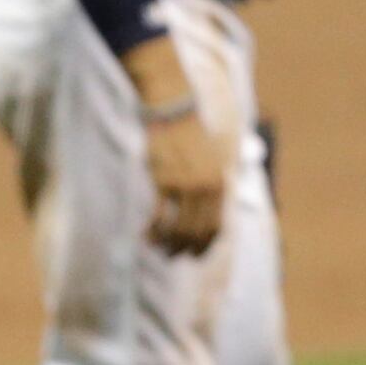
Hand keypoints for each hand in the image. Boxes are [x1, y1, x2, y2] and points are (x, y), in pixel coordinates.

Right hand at [142, 102, 229, 255]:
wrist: (172, 108)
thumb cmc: (187, 132)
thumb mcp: (209, 159)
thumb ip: (210, 183)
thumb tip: (206, 204)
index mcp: (220, 183)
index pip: (217, 226)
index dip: (204, 245)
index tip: (193, 254)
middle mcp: (207, 187)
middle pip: (198, 232)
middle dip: (184, 249)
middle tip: (171, 256)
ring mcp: (186, 186)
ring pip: (179, 229)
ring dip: (166, 244)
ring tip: (155, 247)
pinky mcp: (165, 181)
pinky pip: (160, 217)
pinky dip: (153, 231)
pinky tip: (145, 235)